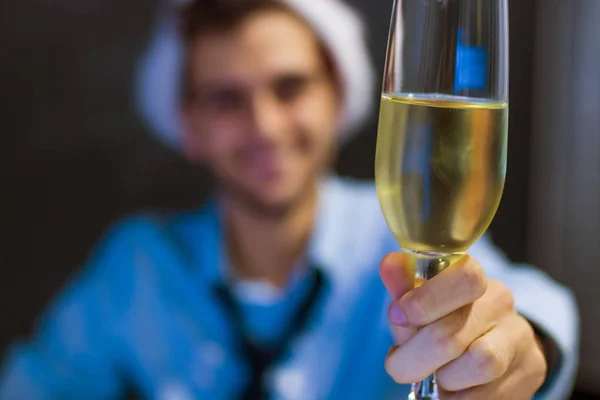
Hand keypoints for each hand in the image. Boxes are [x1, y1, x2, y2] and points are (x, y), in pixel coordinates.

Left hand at [380, 253, 546, 399]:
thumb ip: (404, 289)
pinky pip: (487, 393)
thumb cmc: (445, 320)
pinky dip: (460, 397)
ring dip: (444, 379)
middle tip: (400, 367)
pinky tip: (454, 390)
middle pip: (453, 333)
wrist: (496, 346)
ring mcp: (520, 338)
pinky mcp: (531, 372)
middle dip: (414, 357)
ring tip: (436, 377)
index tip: (398, 316)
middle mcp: (501, 304)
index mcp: (473, 278)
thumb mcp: (420, 304)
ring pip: (478, 363)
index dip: (424, 301)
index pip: (463, 278)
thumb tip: (390, 264)